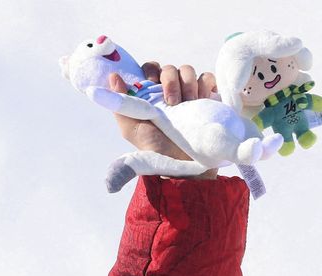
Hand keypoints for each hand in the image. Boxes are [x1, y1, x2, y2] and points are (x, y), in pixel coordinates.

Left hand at [109, 62, 217, 176]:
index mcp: (150, 96)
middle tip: (172, 102)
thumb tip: (113, 76)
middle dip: (170, 81)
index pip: (150, 69)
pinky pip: (207, 77)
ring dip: (188, 84)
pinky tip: (201, 100)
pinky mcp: (207, 97)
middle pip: (169, 68)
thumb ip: (121, 103)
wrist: (184, 161)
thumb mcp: (132, 128)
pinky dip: (204, 85)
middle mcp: (169, 92)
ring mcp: (189, 93)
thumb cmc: (155, 148)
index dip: (150, 71)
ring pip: (188, 70)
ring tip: (188, 104)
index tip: (151, 83)